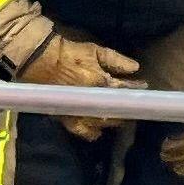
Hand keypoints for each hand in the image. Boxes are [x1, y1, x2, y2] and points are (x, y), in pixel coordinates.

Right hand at [14, 25, 138, 135]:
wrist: (39, 60)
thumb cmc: (68, 53)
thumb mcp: (94, 51)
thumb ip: (116, 60)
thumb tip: (136, 68)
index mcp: (100, 83)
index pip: (124, 90)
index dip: (136, 90)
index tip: (144, 88)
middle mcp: (92, 101)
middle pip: (118, 111)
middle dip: (128, 108)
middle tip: (135, 106)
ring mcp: (81, 113)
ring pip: (105, 124)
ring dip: (116, 121)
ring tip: (121, 117)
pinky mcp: (68, 119)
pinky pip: (86, 133)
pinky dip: (95, 132)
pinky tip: (100, 130)